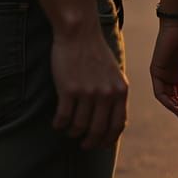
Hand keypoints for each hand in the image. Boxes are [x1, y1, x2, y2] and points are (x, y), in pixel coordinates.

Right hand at [51, 20, 128, 148]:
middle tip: (83, 144)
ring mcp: (87, 92)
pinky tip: (58, 122)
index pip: (118, 125)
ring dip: (72, 132)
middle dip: (89, 142)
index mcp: (120, 89)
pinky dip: (59, 125)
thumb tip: (114, 124)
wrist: (79, 32)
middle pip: (97, 131)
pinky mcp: (69, 90)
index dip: (108, 140)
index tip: (100, 145)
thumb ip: (115, 95)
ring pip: (78, 127)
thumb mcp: (114, 73)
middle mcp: (106, 93)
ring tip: (69, 129)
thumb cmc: (95, 52)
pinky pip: (63, 119)